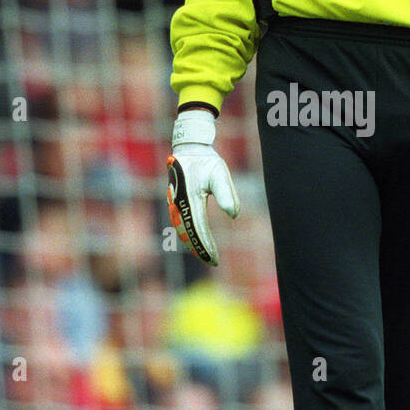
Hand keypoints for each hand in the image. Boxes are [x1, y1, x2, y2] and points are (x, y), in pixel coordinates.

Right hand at [167, 110, 239, 264]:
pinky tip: (195, 240)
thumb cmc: (206, 160)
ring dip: (192, 243)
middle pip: (188, 234)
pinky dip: (187, 234)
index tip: (215, 260)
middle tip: (212, 262)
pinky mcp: (175, 201)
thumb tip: (233, 215)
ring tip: (205, 255)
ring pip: (182, 230)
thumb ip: (226, 194)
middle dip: (200, 249)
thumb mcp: (220, 174)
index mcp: (190, 199)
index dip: (206, 246)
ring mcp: (175, 203)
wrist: (189, 148)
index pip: (199, 230)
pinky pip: (180, 223)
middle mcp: (179, 204)